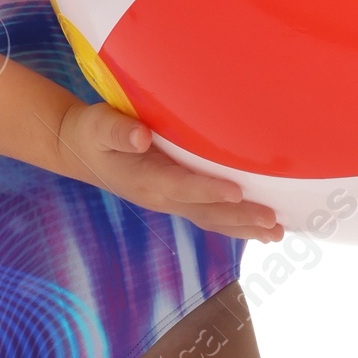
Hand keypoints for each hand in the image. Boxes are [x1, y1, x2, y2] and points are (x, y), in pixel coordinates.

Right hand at [55, 97, 284, 240]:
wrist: (81, 151)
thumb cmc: (93, 132)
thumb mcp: (98, 124)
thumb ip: (118, 130)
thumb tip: (140, 136)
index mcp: (145, 179)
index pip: (181, 186)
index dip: (208, 190)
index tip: (236, 191)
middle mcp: (161, 197)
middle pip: (205, 212)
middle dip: (240, 217)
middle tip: (273, 221)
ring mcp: (170, 202)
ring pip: (212, 219)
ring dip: (244, 228)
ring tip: (276, 233)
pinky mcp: (177, 200)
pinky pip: (210, 216)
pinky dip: (236, 223)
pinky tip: (259, 227)